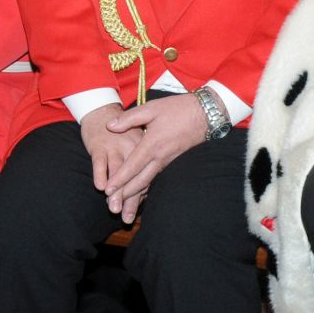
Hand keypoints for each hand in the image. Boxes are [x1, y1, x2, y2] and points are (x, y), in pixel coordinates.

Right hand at [77, 105, 145, 223]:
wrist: (101, 110)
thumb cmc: (120, 131)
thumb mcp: (137, 142)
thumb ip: (141, 162)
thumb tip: (144, 189)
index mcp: (141, 148)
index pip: (143, 174)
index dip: (140, 194)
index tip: (136, 212)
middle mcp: (129, 149)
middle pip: (131, 178)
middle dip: (128, 200)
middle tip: (126, 218)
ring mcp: (114, 147)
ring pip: (116, 172)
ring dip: (114, 191)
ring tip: (113, 207)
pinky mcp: (99, 145)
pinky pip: (100, 161)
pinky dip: (100, 173)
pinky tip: (100, 186)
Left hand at [101, 95, 211, 215]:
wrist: (205, 115)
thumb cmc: (177, 109)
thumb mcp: (151, 108)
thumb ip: (129, 118)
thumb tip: (109, 126)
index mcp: (152, 144)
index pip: (132, 166)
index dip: (119, 179)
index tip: (107, 190)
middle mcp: (160, 157)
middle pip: (140, 180)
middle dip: (125, 193)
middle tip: (112, 205)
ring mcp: (168, 161)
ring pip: (149, 181)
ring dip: (135, 193)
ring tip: (123, 203)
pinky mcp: (173, 161)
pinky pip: (156, 177)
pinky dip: (146, 186)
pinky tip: (139, 192)